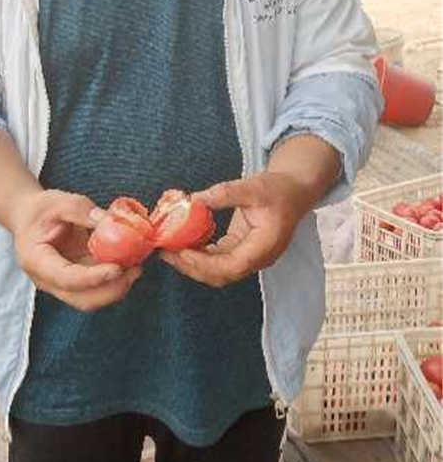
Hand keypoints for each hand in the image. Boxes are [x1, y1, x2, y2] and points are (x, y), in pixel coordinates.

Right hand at [11, 189, 141, 310]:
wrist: (28, 216)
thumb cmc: (40, 209)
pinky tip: (129, 265)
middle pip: (81, 299)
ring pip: (92, 299)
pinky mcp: (76, 281)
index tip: (117, 268)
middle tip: (135, 270)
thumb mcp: (59, 201)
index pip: (66, 278)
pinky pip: (97, 289)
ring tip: (136, 267)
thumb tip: (110, 222)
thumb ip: (82, 210)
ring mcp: (62, 284)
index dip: (93, 277)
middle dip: (111, 289)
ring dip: (116, 288)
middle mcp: (47, 280)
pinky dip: (115, 281)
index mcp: (36, 260)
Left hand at [160, 173, 311, 287]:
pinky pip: (218, 260)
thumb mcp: (253, 187)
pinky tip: (183, 243)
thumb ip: (225, 193)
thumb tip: (193, 200)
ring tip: (169, 250)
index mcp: (265, 245)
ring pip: (218, 271)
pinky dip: (200, 255)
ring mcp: (250, 257)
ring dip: (193, 264)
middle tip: (166, 252)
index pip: (233, 265)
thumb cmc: (278, 189)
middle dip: (192, 267)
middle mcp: (257, 258)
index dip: (206, 263)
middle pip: (222, 275)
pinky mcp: (242, 251)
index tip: (182, 251)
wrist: (294, 191)